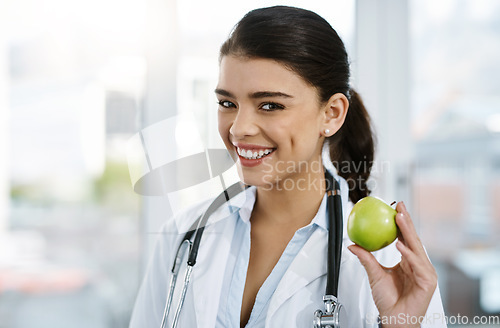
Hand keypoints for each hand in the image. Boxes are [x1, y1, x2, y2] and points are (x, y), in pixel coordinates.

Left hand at [348, 202, 437, 327]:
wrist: (394, 320)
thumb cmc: (388, 301)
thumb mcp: (374, 275)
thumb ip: (366, 258)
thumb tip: (353, 244)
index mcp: (407, 261)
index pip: (405, 237)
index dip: (401, 222)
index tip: (394, 207)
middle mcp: (417, 264)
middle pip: (412, 238)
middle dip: (407, 220)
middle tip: (399, 206)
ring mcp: (424, 272)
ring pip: (416, 248)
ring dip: (408, 231)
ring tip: (399, 218)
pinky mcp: (428, 282)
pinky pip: (417, 265)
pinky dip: (408, 254)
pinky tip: (400, 246)